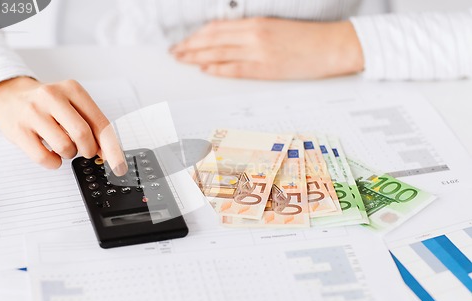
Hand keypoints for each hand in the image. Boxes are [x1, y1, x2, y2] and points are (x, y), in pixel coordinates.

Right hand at [0, 77, 126, 174]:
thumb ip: (91, 125)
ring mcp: (33, 113)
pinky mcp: (18, 130)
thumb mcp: (71, 104)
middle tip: (85, 150)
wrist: (7, 95)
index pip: (100, 123)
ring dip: (69, 154)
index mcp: (72, 90)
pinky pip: (45, 158)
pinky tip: (51, 153)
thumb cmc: (46, 104)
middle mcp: (52, 97)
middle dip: (89, 150)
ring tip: (63, 145)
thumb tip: (109, 153)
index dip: (113, 148)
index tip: (119, 166)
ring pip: (65, 147)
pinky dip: (54, 162)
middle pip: (83, 135)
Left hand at [171, 18, 363, 79]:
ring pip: (219, 54)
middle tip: (175, 53)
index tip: (185, 41)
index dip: (197, 35)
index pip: (217, 28)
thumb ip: (252, 33)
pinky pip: (235, 69)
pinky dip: (218, 69)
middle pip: (213, 40)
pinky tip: (206, 70)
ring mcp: (259, 52)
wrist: (333, 46)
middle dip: (190, 46)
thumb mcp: (277, 28)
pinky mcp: (266, 69)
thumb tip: (229, 41)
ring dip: (197, 58)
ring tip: (182, 61)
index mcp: (257, 23)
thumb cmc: (308, 38)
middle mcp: (254, 35)